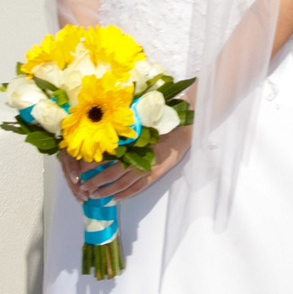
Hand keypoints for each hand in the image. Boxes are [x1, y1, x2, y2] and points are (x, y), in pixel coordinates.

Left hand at [60, 125, 191, 202]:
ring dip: (106, 191)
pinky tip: (115, 198)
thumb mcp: (142, 123)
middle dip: (95, 181)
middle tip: (83, 187)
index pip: (107, 156)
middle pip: (111, 174)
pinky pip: (137, 188)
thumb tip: (103, 126)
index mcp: (132, 144)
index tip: (80, 166)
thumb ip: (125, 129)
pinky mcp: (154, 176)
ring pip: (122, 184)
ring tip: (94, 196)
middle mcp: (137, 158)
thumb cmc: (162, 125)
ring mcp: (146, 169)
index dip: (93, 163)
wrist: (183, 134)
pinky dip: (125, 194)